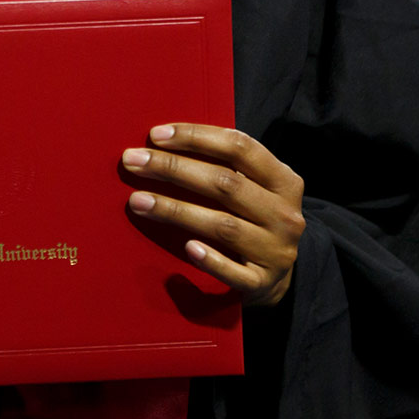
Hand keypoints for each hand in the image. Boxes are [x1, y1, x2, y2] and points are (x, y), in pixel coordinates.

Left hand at [122, 124, 304, 305]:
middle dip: (174, 169)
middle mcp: (284, 214)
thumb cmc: (254, 221)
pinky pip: (234, 272)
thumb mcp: (256, 190)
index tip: (155, 136)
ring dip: (176, 210)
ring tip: (137, 200)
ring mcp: (275, 251)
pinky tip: (187, 247)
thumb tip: (162, 145)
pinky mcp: (262, 283)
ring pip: (222, 226)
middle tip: (133, 162)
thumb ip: (226, 169)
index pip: (239, 148)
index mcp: (285, 181)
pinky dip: (210, 260)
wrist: (280, 277)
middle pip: (225, 183)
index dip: (196, 137)